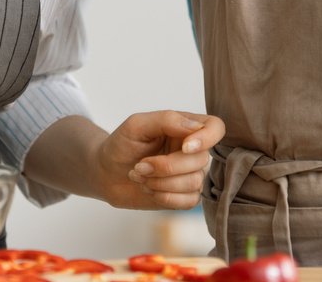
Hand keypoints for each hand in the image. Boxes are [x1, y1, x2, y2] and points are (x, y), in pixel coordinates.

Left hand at [98, 110, 224, 209]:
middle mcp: (193, 150)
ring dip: (161, 183)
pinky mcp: (184, 195)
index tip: (184, 147)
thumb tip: (196, 127)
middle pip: (201, 161)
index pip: (215, 127)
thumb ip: (166, 119)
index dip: (206, 139)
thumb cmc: (121, 145)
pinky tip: (149, 189)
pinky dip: (165, 197)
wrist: (105, 173)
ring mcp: (190, 174)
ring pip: (194, 183)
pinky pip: (189, 201)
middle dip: (166, 167)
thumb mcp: (137, 125)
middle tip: (140, 166)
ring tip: (140, 175)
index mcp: (186, 127)